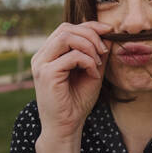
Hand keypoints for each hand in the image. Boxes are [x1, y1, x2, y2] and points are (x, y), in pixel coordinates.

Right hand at [31, 21, 112, 142]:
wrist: (66, 127)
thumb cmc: (77, 101)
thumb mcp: (92, 72)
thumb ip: (97, 53)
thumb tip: (108, 33)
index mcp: (49, 54)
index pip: (67, 28)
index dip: (89, 25)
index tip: (109, 30)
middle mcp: (42, 56)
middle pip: (66, 28)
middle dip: (91, 34)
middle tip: (104, 51)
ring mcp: (42, 64)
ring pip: (66, 37)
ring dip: (89, 45)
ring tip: (99, 61)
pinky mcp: (47, 74)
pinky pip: (72, 56)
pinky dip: (88, 61)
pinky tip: (93, 73)